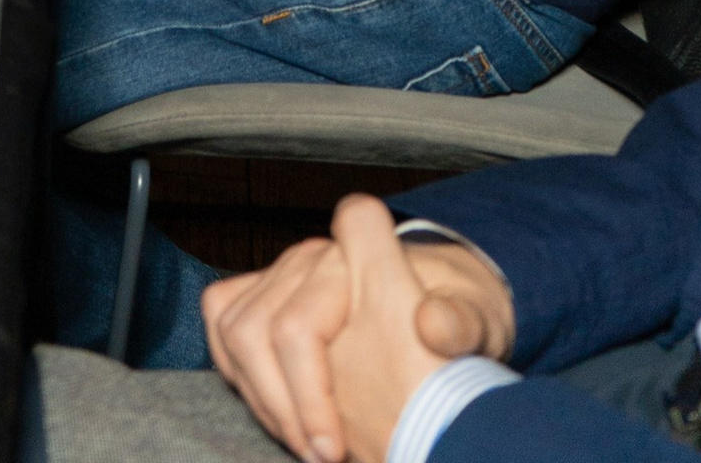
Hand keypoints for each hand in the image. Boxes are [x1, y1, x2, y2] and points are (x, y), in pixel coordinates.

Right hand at [205, 204, 512, 462]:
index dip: (311, 374)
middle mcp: (312, 260)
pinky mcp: (262, 295)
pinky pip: (222, 325)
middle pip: (264, 328)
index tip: (337, 440)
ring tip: (305, 445)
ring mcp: (283, 275)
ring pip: (235, 331)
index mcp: (360, 258)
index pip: (298, 320)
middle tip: (323, 459)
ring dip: (264, 401)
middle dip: (286, 407)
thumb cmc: (457, 315)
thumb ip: (462, 322)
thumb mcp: (477, 321)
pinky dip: (239, 376)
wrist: (437, 307)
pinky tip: (278, 415)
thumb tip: (434, 322)